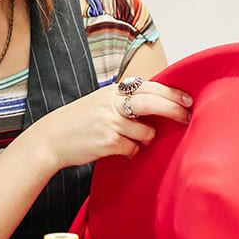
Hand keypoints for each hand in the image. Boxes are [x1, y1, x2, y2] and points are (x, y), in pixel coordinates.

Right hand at [31, 79, 191, 170]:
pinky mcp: (109, 142)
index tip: (187, 99)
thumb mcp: (99, 102)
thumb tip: (155, 105)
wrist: (51, 139)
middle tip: (187, 117)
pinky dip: (130, 151)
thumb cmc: (77, 122)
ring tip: (130, 140)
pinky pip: (133, 149)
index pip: (149, 87)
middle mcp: (112, 103)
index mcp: (112, 91)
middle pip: (152, 102)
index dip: (171, 93)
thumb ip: (123, 101)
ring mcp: (111, 122)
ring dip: (144, 139)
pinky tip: (117, 150)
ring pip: (145, 132)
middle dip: (174, 110)